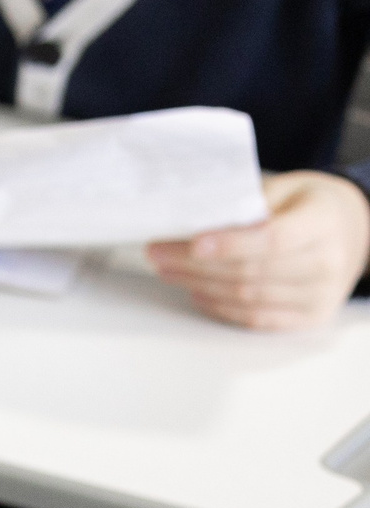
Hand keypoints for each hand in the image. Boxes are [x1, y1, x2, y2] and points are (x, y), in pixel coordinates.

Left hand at [146, 171, 369, 330]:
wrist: (353, 229)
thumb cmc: (311, 205)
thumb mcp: (286, 189)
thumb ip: (247, 204)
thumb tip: (194, 222)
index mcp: (323, 222)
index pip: (273, 239)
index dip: (230, 244)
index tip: (192, 244)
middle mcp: (327, 262)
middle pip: (251, 271)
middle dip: (196, 265)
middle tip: (158, 254)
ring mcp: (321, 294)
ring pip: (247, 297)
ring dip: (199, 286)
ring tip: (168, 271)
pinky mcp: (310, 316)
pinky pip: (256, 318)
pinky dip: (220, 307)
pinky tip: (196, 293)